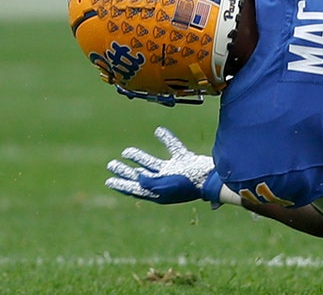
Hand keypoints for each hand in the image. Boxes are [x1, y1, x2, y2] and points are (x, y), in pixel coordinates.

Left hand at [106, 127, 223, 206]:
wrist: (213, 178)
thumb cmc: (189, 185)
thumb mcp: (165, 186)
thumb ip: (149, 182)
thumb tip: (136, 178)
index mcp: (159, 192)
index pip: (136, 188)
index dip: (122, 184)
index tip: (109, 181)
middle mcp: (165, 182)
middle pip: (141, 176)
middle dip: (126, 171)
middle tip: (111, 165)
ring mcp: (175, 171)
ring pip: (153, 163)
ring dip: (139, 157)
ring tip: (126, 151)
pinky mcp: (185, 160)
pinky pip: (173, 147)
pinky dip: (166, 138)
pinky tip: (158, 131)